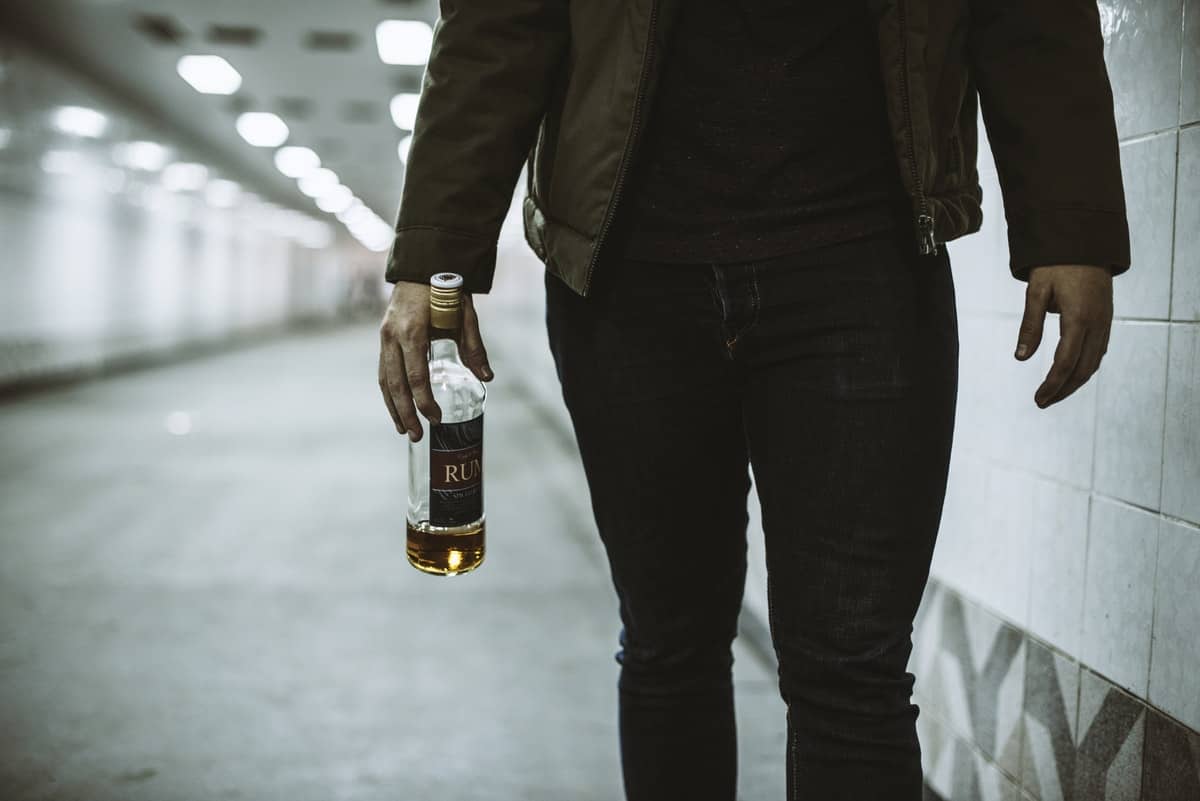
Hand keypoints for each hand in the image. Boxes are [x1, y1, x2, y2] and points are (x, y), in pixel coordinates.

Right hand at [378, 281, 492, 441]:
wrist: (423, 266)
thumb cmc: (447, 291)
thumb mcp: (465, 315)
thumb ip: (474, 347)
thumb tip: (487, 377)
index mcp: (413, 331)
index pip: (416, 376)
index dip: (425, 401)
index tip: (436, 419)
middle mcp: (393, 336)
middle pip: (396, 384)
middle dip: (405, 413)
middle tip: (417, 436)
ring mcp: (384, 337)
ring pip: (385, 380)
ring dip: (393, 408)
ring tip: (404, 430)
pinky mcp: (383, 338)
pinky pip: (383, 371)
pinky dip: (389, 393)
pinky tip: (397, 408)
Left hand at [1014, 264, 1112, 408]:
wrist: (1085, 242)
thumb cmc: (1056, 264)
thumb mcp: (1036, 291)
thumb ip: (1030, 326)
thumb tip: (1020, 358)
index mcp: (1079, 318)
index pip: (1066, 362)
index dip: (1052, 384)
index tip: (1038, 399)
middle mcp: (1098, 323)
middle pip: (1083, 369)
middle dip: (1063, 389)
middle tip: (1042, 402)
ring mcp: (1106, 322)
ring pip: (1094, 363)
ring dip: (1075, 382)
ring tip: (1053, 394)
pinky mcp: (1107, 319)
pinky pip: (1099, 351)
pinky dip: (1085, 367)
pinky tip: (1071, 374)